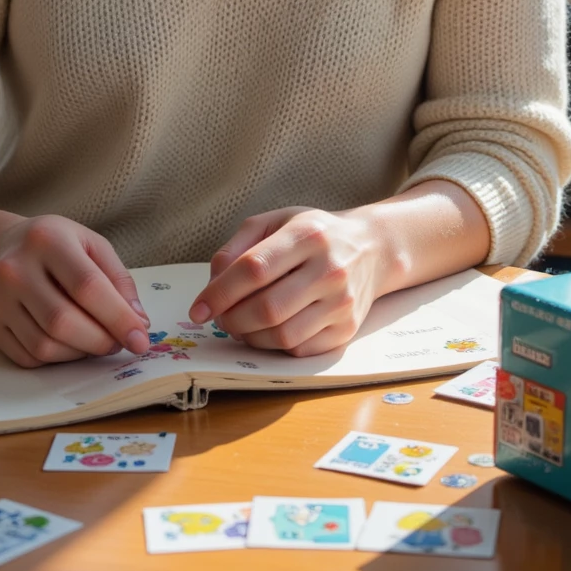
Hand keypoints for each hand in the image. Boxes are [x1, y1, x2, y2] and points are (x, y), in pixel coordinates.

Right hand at [0, 212, 151, 368]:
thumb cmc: (54, 246)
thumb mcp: (90, 244)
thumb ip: (119, 280)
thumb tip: (138, 322)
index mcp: (46, 239)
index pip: (87, 286)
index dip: (118, 318)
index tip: (140, 339)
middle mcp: (15, 268)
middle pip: (63, 322)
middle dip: (101, 341)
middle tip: (118, 342)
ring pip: (45, 346)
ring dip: (81, 353)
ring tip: (95, 339)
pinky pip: (30, 358)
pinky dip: (59, 358)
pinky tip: (69, 342)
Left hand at [187, 207, 384, 356]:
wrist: (372, 248)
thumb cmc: (313, 234)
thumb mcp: (275, 222)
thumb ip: (237, 246)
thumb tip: (213, 284)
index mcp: (307, 234)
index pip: (254, 269)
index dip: (220, 292)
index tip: (198, 309)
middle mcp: (329, 268)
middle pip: (267, 308)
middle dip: (232, 319)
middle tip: (219, 318)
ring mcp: (342, 302)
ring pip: (282, 334)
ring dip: (250, 336)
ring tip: (240, 324)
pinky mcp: (347, 328)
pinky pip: (300, 349)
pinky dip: (274, 346)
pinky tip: (267, 330)